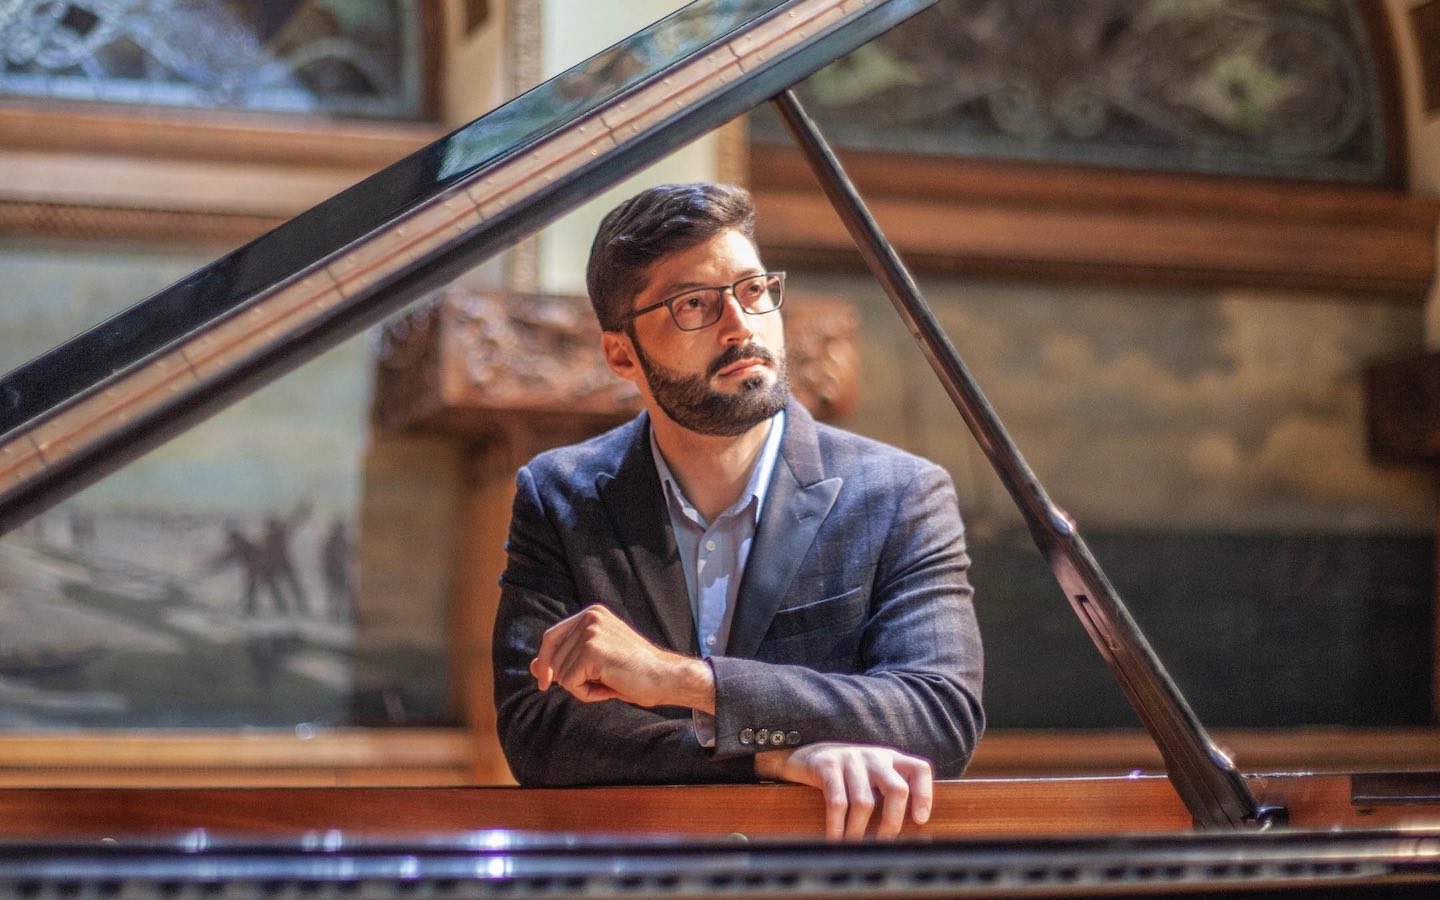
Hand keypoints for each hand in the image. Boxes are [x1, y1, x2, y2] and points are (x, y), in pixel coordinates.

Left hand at [531, 604, 714, 710]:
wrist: (667, 678)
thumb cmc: (635, 673)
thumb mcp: (595, 663)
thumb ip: (565, 660)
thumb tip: (533, 667)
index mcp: (592, 614)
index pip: (551, 637)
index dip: (545, 662)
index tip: (544, 683)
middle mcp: (589, 617)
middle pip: (552, 658)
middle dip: (572, 679)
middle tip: (604, 682)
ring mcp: (590, 632)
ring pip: (560, 673)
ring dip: (581, 688)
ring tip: (610, 683)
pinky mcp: (592, 651)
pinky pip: (570, 683)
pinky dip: (587, 694)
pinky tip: (610, 688)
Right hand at [755, 742, 932, 839]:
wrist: (808, 754)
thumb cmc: (848, 774)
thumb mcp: (873, 775)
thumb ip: (889, 793)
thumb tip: (906, 835)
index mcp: (891, 759)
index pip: (919, 769)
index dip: (925, 794)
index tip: (920, 820)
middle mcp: (875, 756)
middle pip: (897, 789)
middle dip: (892, 822)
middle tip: (883, 843)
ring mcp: (851, 759)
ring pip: (864, 801)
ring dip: (860, 831)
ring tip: (855, 847)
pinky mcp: (828, 766)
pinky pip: (837, 801)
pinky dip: (838, 825)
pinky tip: (836, 838)